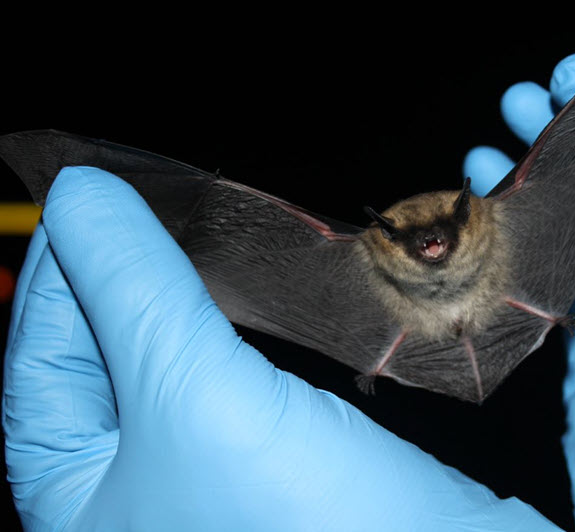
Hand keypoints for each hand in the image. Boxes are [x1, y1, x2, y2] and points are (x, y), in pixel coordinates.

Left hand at [3, 167, 558, 529]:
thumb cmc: (313, 524)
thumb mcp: (198, 396)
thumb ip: (135, 291)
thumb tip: (81, 195)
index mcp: (78, 502)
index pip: (38, 367)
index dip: (61, 272)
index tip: (88, 196)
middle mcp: (134, 493)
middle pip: (103, 361)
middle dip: (122, 279)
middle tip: (143, 200)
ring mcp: (206, 475)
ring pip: (170, 362)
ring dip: (178, 295)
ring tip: (190, 227)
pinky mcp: (271, 458)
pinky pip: (229, 374)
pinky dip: (229, 324)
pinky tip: (243, 287)